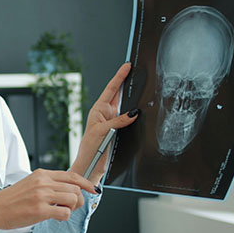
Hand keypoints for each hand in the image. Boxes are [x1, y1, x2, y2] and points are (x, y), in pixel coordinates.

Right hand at [0, 168, 97, 232]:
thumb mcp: (30, 183)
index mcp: (41, 174)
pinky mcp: (40, 210)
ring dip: (71, 208)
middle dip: (78, 200)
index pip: (72, 175)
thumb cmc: (11, 199)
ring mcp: (42, 195)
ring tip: (60, 210)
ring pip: (73, 199)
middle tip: (70, 206)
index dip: (85, 183)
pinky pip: (65, 212)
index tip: (92, 189)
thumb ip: (47, 183)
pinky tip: (54, 217)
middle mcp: (43, 182)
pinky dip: (64, 216)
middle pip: (75, 188)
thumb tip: (67, 189)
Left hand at [70, 62, 138, 183]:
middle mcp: (106, 114)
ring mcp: (113, 122)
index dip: (119, 77)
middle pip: (119, 95)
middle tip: (138, 70)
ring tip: (143, 86)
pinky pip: (130, 119)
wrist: (91, 167)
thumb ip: (118, 121)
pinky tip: (143, 111)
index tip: (127, 65)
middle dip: (128, 83)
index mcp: (98, 110)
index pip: (111, 90)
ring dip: (133, 99)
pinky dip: (136, 114)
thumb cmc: (90, 149)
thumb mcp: (103, 132)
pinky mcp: (119, 131)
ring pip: (126, 107)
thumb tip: (134, 112)